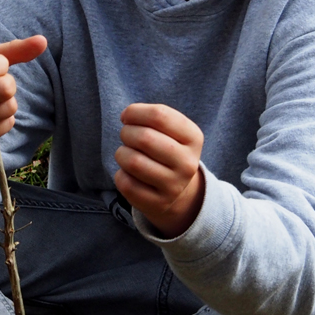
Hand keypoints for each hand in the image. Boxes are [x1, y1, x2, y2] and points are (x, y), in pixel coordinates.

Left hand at [113, 103, 205, 238]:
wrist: (178, 189)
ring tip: (127, 153)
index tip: (127, 116)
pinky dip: (121, 174)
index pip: (159, 115)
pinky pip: (126, 183)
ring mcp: (174, 186)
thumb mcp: (171, 130)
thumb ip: (153, 117)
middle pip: (144, 138)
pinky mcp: (157, 203)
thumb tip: (127, 116)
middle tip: (127, 135)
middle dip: (126, 132)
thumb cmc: (167, 149)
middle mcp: (188, 163)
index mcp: (194, 138)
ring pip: (133, 161)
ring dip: (122, 153)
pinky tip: (129, 173)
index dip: (135, 112)